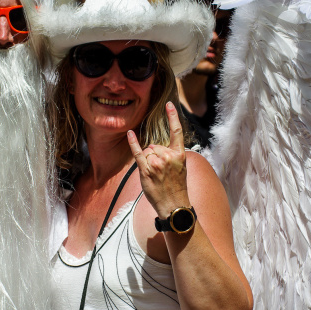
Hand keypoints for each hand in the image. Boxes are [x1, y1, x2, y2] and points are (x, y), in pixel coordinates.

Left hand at [127, 102, 189, 218]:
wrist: (174, 204)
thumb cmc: (176, 187)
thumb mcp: (180, 168)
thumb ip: (171, 155)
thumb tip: (154, 148)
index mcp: (179, 154)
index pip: (176, 132)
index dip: (172, 116)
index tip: (169, 104)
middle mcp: (168, 156)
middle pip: (154, 145)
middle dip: (154, 155)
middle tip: (160, 172)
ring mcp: (157, 163)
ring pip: (146, 151)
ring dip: (147, 161)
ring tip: (155, 175)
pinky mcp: (146, 170)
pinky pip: (138, 153)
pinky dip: (133, 143)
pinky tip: (130, 133)